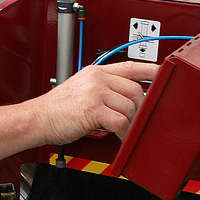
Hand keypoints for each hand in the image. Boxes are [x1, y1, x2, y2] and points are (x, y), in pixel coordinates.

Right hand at [35, 60, 158, 143]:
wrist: (37, 118)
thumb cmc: (57, 108)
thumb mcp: (80, 88)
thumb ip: (102, 88)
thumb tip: (124, 97)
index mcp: (96, 71)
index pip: (130, 66)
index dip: (150, 70)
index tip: (162, 73)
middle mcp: (97, 79)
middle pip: (135, 89)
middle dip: (138, 107)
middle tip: (133, 118)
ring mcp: (95, 93)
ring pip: (129, 106)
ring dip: (129, 122)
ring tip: (121, 129)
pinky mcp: (93, 109)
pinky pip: (120, 121)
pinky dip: (122, 131)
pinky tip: (116, 134)